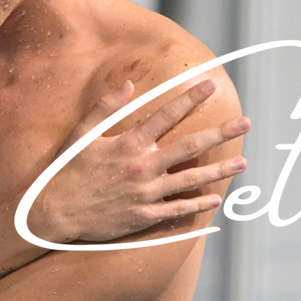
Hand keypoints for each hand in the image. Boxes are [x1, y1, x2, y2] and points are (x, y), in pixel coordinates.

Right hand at [29, 79, 248, 243]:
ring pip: (191, 180)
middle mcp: (142, 167)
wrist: (54, 213)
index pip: (166, 115)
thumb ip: (105, 108)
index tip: (210, 84)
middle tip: (245, 123)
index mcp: (129, 144)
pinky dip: (197, 204)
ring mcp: (146, 193)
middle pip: (190, 146)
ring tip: (242, 163)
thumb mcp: (81, 135)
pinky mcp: (144, 216)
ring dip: (219, 171)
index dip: (189, 98)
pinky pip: (177, 210)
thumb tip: (128, 85)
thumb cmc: (66, 171)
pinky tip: (215, 199)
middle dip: (220, 132)